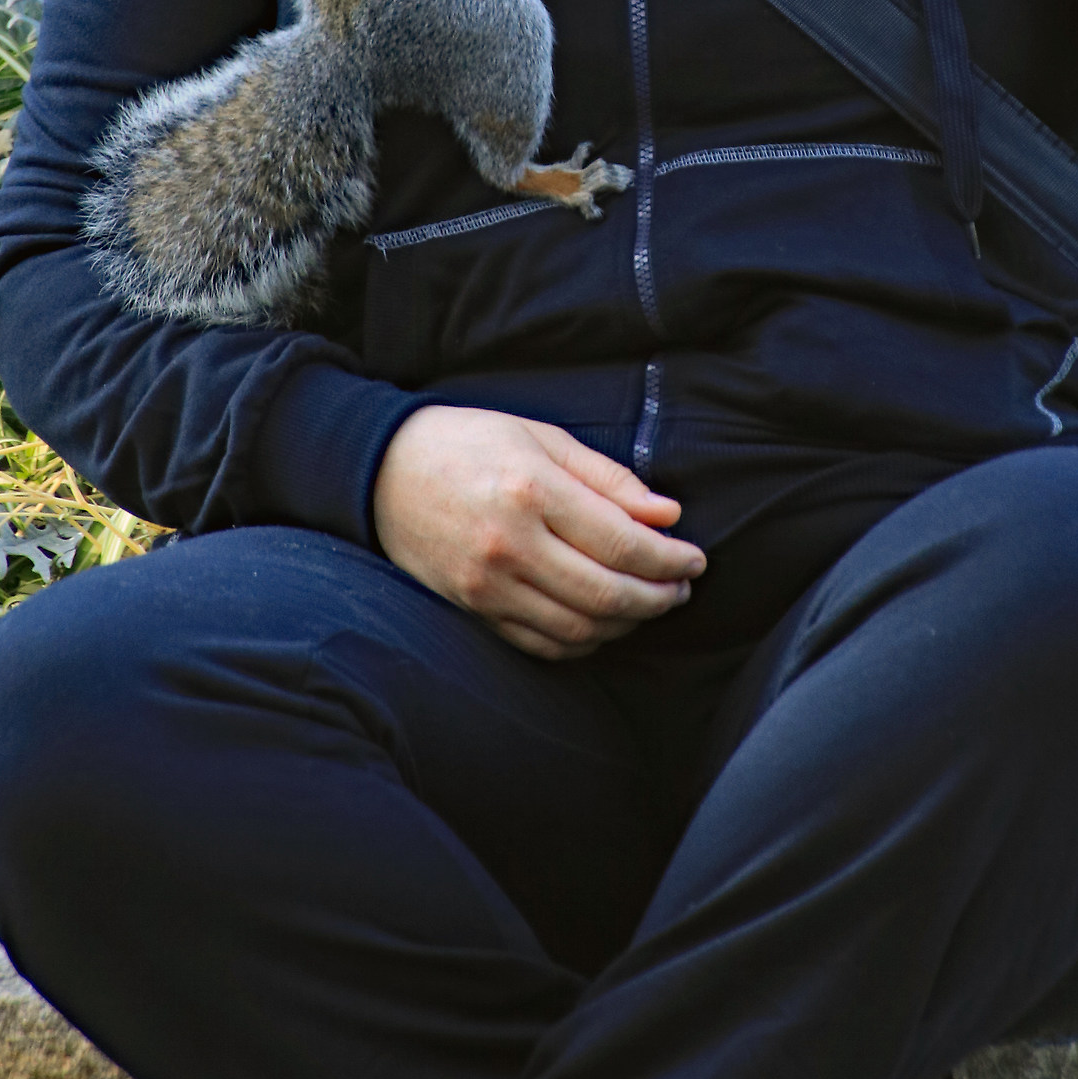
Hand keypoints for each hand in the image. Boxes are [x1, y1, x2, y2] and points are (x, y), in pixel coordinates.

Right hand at [371, 405, 705, 659]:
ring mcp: (487, 584)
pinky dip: (584, 640)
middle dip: (658, 597)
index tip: (695, 558)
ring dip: (627, 623)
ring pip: (579, 626)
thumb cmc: (469, 441)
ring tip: (651, 603)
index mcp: (531, 491)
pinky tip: (604, 622)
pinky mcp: (472, 608)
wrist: (382, 470)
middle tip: (683, 587)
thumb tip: (667, 515)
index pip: (622, 542)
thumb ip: (606, 477)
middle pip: (606, 593)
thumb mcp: (540, 436)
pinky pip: (542, 642)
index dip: (669, 558)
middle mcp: (509, 544)